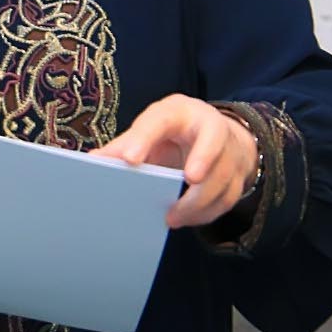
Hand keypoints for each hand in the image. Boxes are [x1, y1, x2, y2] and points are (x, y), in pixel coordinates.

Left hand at [95, 95, 258, 229]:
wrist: (215, 132)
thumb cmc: (174, 131)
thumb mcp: (151, 129)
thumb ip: (125, 145)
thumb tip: (93, 161)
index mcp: (179, 112)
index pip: (162, 120)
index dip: (145, 138)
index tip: (130, 159)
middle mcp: (210, 125)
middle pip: (213, 140)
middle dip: (203, 160)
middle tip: (187, 180)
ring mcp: (230, 149)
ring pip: (224, 174)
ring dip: (200, 199)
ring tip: (173, 217)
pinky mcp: (238, 173)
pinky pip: (229, 196)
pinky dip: (208, 212)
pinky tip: (188, 220)